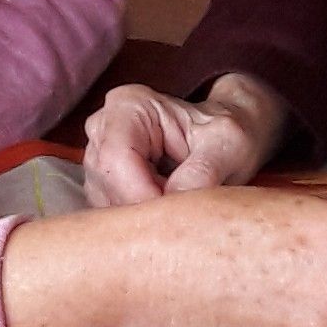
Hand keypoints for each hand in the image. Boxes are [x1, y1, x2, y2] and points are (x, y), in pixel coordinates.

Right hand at [83, 72, 291, 205]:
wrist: (225, 140)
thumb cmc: (226, 134)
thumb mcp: (227, 144)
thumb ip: (203, 171)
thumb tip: (174, 201)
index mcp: (129, 106)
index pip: (115, 159)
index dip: (141, 194)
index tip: (176, 214)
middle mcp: (104, 128)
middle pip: (106, 183)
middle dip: (144, 207)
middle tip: (184, 211)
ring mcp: (99, 157)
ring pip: (105, 202)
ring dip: (142, 215)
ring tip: (179, 202)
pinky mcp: (103, 184)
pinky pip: (112, 213)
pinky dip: (139, 220)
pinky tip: (166, 208)